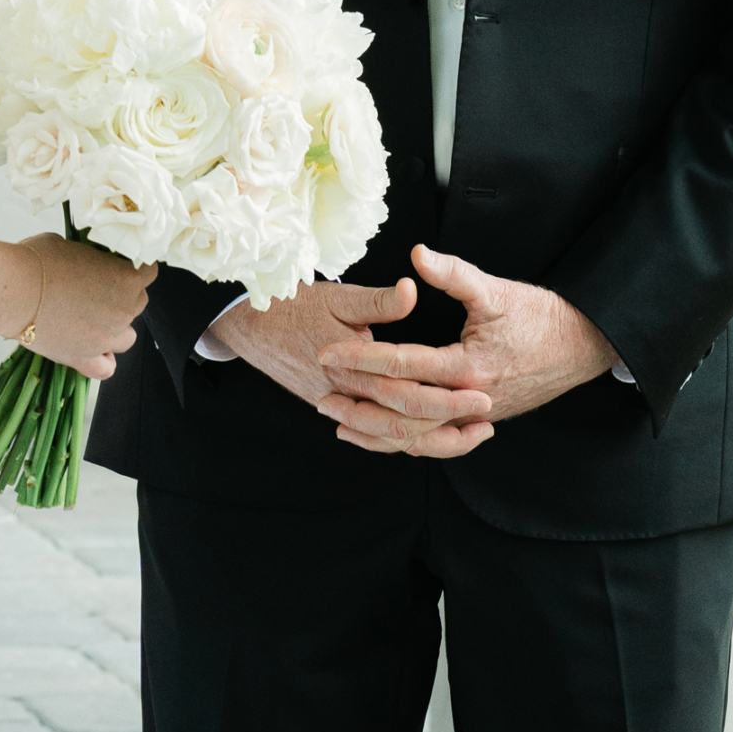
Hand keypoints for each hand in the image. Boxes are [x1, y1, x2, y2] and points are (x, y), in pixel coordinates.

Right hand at [19, 231, 152, 381]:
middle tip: (97, 290)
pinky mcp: (84, 357)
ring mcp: (106, 337)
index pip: (148, 272)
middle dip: (123, 295)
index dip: (132, 268)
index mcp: (126, 278)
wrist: (13, 290)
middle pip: (138, 302)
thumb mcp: (69, 246)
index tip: (117, 266)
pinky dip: (103, 361)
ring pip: (127, 337)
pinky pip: (106, 368)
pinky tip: (93, 351)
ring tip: (93, 320)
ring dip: (116, 328)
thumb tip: (85, 261)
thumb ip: (89, 258)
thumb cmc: (38, 261)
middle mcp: (123, 310)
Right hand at [218, 273, 494, 454]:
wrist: (246, 326)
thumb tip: (413, 291)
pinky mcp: (331, 406)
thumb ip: (378, 300)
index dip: (446, 395)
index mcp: (348, 363)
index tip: (481, 391)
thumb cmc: (291, 305)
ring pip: (387, 435)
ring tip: (467, 435)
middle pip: (402, 419)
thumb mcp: (337, 294)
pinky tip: (424, 438)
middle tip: (485, 417)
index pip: (406, 388)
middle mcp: (341, 392)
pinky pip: (368, 434)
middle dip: (448, 422)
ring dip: (430, 439)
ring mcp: (334, 404)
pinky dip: (399, 440)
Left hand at [314, 244, 612, 454]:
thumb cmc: (541, 317)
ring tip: (338, 422)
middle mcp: (471, 400)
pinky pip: (434, 442)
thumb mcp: (497, 290)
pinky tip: (376, 437)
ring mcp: (476, 418)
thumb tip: (417, 255)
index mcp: (471, 366)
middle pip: (403, 410)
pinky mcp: (478, 424)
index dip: (361, 358)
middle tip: (322, 394)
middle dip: (359, 404)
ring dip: (374, 431)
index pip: (404, 365)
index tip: (328, 353)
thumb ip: (453, 274)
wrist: (581, 347)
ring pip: (417, 436)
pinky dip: (402, 442)